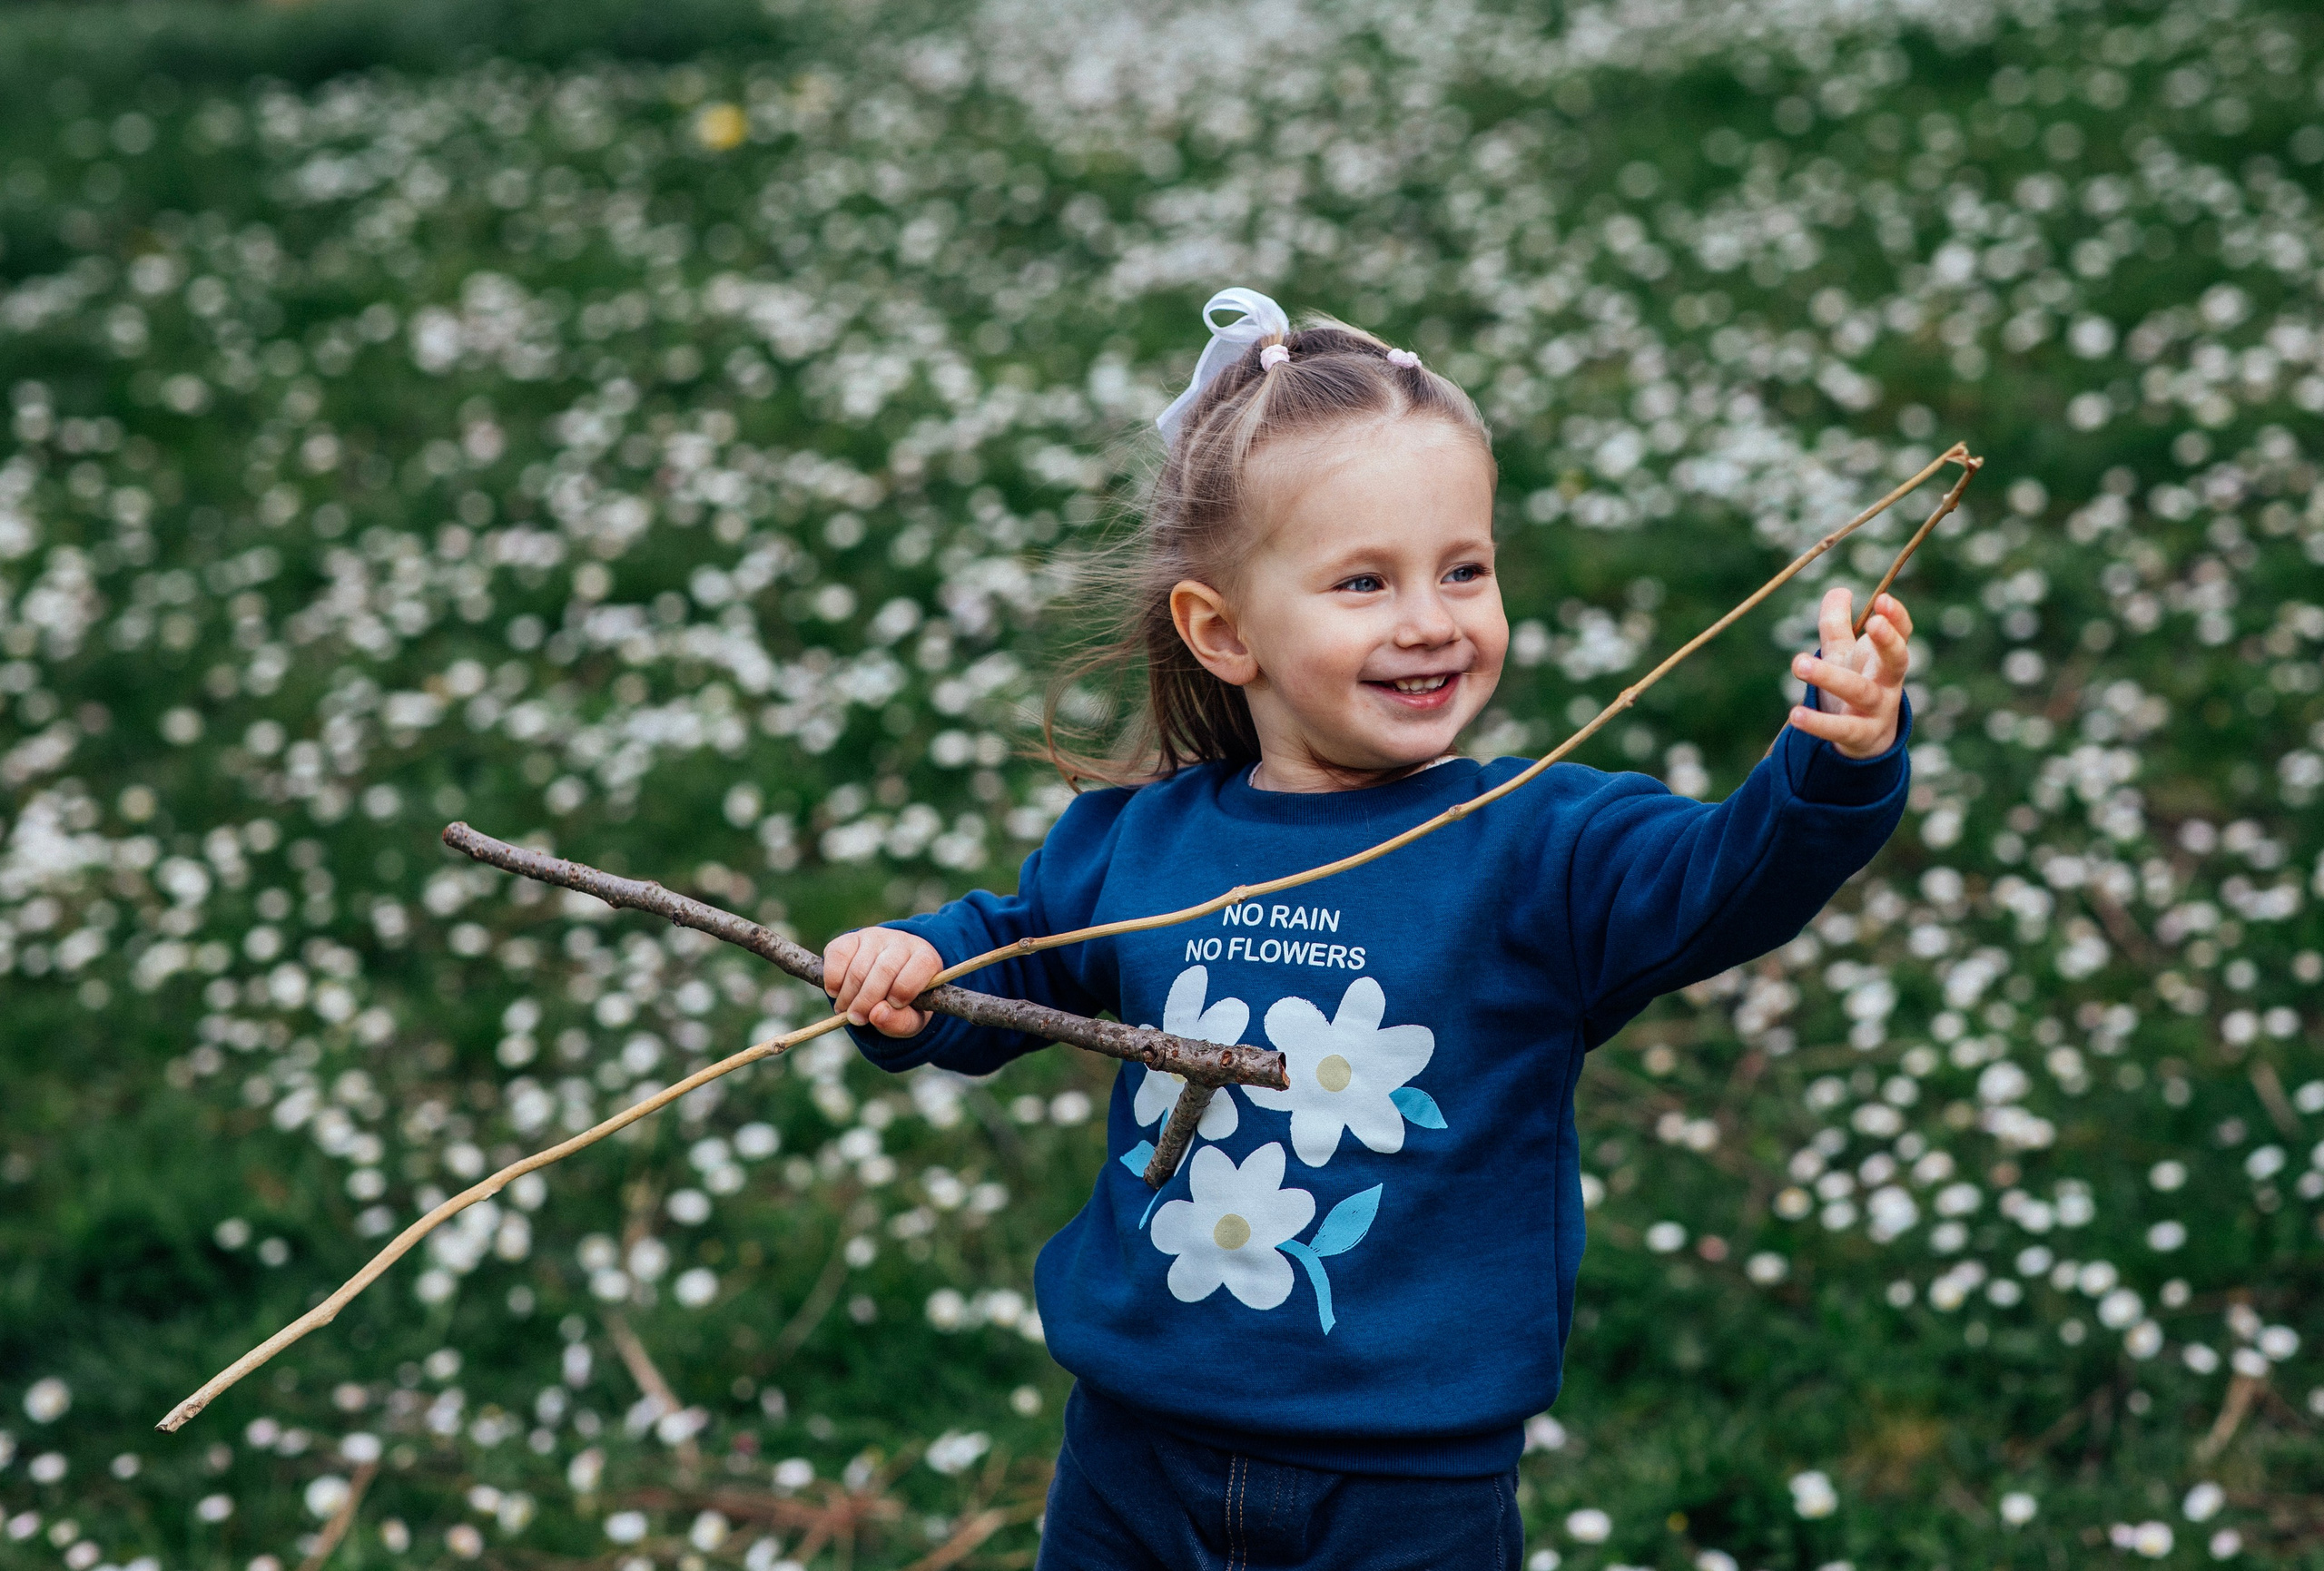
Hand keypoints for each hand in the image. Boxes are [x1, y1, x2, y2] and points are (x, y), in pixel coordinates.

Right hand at [822, 927, 943, 1036]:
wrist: (885, 983)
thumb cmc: (904, 1003)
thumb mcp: (912, 1020)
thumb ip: (900, 1022)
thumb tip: (876, 1015)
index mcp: (926, 958)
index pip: (920, 966)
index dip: (904, 990)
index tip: (892, 1006)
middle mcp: (901, 942)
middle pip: (884, 969)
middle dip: (868, 1000)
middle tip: (858, 1019)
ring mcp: (874, 937)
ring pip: (858, 967)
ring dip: (848, 996)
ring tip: (848, 1011)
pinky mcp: (850, 939)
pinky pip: (837, 956)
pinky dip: (833, 980)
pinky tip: (837, 993)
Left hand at [1787, 587, 1913, 758]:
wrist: (1865, 738)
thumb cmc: (1855, 684)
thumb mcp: (1843, 653)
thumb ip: (1837, 624)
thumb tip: (1839, 590)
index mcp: (1885, 659)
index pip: (1902, 635)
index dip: (1897, 618)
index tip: (1883, 599)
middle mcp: (1888, 683)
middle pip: (1896, 660)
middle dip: (1888, 641)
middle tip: (1873, 622)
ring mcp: (1878, 710)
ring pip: (1860, 692)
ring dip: (1830, 677)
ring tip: (1799, 664)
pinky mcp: (1860, 735)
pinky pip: (1840, 729)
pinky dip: (1818, 723)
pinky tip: (1795, 714)